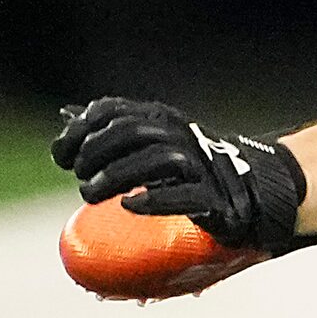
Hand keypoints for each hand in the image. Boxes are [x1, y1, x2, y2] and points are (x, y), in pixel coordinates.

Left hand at [52, 98, 307, 253]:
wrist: (254, 191)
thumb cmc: (192, 169)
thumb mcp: (154, 141)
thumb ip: (115, 128)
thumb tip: (70, 115)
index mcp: (165, 120)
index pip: (114, 112)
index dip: (82, 131)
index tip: (62, 156)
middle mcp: (183, 136)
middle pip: (133, 133)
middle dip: (96, 154)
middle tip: (80, 176)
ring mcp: (202, 166)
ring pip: (156, 161)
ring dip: (115, 177)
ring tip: (91, 194)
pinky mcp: (215, 198)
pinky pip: (184, 196)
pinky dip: (152, 200)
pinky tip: (129, 205)